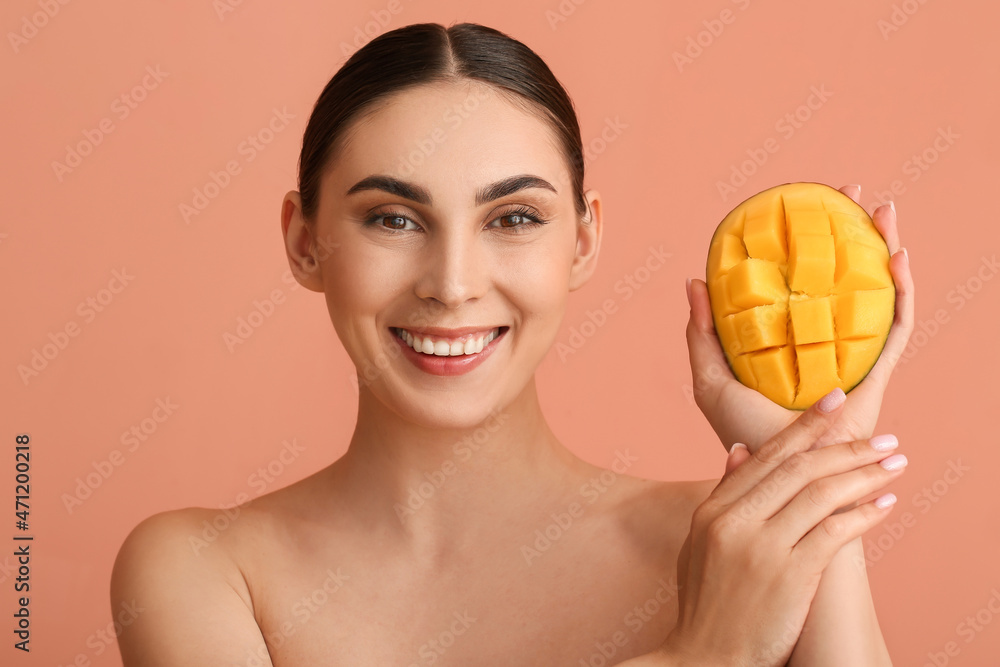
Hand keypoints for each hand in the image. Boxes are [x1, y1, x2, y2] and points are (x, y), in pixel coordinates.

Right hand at [652, 389, 905, 665]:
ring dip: (864, 474)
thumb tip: (738, 449)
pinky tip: (885, 505)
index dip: (803, 426)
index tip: (833, 402)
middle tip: (881, 433)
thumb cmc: (706, 604)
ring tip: (894, 463)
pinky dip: (864, 514)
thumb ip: (721, 495)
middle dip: (844, 444)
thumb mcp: (699, 542)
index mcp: (713, 510)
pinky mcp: (789, 576)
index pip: (765, 456)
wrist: (704, 659)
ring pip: (820, 493)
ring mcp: (762, 547)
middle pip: (797, 467)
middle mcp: (735, 521)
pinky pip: (834, 532)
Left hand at [686, 185, 914, 452]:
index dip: (805, 242)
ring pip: (875, 291)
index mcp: (790, 339)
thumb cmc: (742, 435)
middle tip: (850, 190)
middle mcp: (825, 342)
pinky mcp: (875, 376)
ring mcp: (853, 356)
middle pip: (843, 275)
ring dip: (883, 248)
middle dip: (852, 230)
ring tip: (882, 209)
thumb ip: (701, 334)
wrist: (775, 479)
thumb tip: (694, 280)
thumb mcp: (710, 378)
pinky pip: (895, 328)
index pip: (802, 279)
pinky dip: (900, 293)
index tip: (801, 203)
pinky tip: (897, 259)